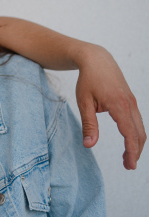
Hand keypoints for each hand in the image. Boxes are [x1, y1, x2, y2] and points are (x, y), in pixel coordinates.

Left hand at [75, 44, 145, 169]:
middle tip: (128, 166)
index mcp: (118, 105)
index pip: (129, 133)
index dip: (131, 151)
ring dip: (137, 144)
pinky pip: (138, 120)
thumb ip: (89, 124)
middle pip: (139, 133)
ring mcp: (132, 102)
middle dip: (135, 151)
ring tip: (128, 158)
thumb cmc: (87, 80)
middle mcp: (130, 104)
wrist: (97, 60)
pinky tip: (128, 141)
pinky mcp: (131, 100)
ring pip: (140, 128)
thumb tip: (89, 145)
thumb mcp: (84, 102)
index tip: (129, 164)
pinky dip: (136, 133)